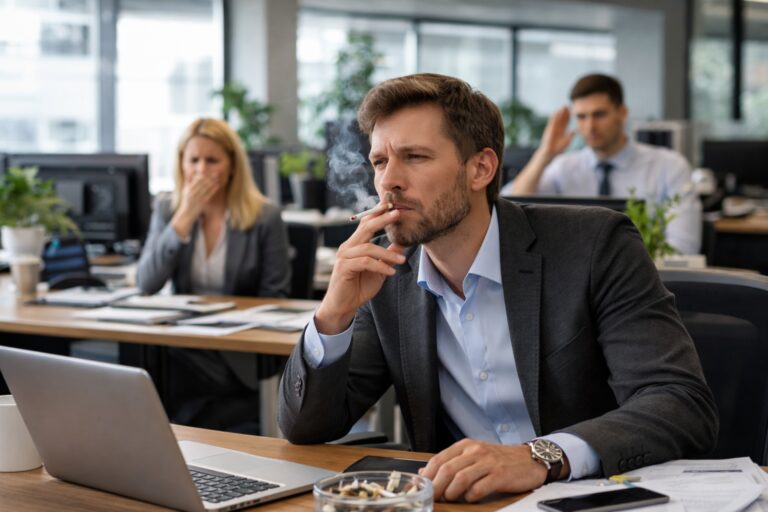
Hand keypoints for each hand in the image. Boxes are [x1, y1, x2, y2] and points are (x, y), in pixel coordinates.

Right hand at [171, 173, 222, 238]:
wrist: (187, 213)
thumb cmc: (186, 200)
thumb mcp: (185, 190)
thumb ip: (188, 181)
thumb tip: (190, 172)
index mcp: (188, 189)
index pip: (197, 180)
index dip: (204, 175)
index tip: (209, 171)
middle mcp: (192, 193)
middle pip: (202, 183)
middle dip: (210, 177)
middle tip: (216, 172)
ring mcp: (198, 198)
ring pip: (206, 188)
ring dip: (212, 182)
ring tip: (217, 177)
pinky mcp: (202, 202)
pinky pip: (209, 194)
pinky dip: (213, 189)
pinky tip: (217, 185)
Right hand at [314, 204, 404, 333]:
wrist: (343, 306)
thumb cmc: (358, 288)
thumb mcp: (379, 270)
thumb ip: (387, 257)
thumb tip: (401, 244)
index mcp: (354, 245)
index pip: (366, 224)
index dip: (378, 214)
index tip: (391, 206)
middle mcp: (347, 247)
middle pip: (365, 228)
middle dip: (382, 220)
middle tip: (397, 213)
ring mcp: (344, 257)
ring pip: (369, 248)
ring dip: (388, 254)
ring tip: (402, 261)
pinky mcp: (343, 268)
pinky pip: (365, 262)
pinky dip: (380, 266)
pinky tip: (391, 272)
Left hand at [419, 440, 554, 501]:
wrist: (529, 459)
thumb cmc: (500, 459)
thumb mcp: (473, 455)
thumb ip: (450, 462)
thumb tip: (425, 471)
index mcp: (466, 445)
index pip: (439, 459)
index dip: (427, 476)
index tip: (421, 488)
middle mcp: (475, 451)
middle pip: (447, 469)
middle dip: (436, 487)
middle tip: (434, 498)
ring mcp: (488, 462)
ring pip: (460, 478)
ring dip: (451, 493)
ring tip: (451, 498)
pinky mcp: (500, 475)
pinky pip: (479, 488)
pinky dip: (471, 496)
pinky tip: (471, 498)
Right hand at [538, 106, 574, 159]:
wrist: (550, 152)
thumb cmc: (558, 148)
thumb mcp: (567, 141)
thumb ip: (570, 135)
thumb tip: (575, 130)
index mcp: (562, 131)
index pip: (566, 122)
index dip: (569, 116)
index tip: (572, 110)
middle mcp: (558, 128)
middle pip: (562, 118)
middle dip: (565, 112)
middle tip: (568, 105)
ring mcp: (553, 128)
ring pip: (557, 118)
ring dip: (560, 113)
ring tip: (563, 106)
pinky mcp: (549, 129)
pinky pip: (552, 121)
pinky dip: (554, 117)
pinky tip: (556, 111)